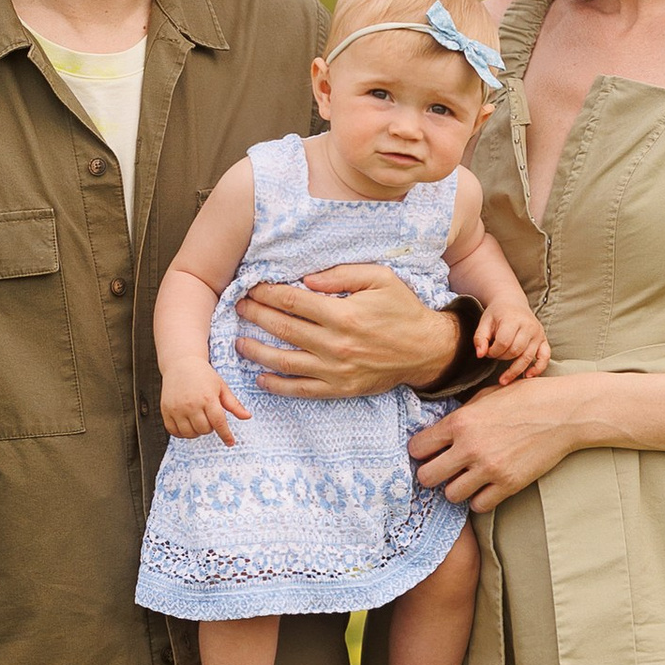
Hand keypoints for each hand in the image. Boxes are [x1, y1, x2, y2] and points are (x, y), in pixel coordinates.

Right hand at [162, 361, 248, 441]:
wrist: (181, 364)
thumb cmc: (203, 375)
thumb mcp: (221, 387)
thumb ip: (234, 404)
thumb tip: (247, 416)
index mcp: (208, 398)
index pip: (219, 423)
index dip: (226, 435)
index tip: (230, 442)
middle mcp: (191, 404)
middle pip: (204, 430)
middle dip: (210, 428)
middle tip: (209, 417)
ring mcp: (177, 408)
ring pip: (190, 433)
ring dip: (197, 432)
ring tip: (198, 420)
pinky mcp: (166, 410)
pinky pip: (174, 432)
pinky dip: (182, 433)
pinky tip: (187, 424)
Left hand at [236, 264, 458, 400]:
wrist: (427, 350)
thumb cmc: (403, 309)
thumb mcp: (380, 278)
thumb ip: (341, 275)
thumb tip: (305, 279)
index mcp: (343, 314)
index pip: (292, 301)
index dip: (267, 293)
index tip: (252, 287)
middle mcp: (335, 344)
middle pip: (283, 328)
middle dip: (255, 315)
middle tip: (238, 306)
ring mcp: (336, 370)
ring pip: (285, 361)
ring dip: (257, 351)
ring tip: (239, 341)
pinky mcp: (340, 388)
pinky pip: (301, 390)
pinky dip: (278, 386)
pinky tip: (260, 377)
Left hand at [409, 372, 596, 508]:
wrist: (563, 412)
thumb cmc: (525, 399)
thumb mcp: (486, 396)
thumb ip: (461, 415)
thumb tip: (440, 430)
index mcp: (460, 421)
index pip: (417, 447)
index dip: (420, 451)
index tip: (428, 452)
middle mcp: (470, 447)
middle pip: (426, 477)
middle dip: (431, 474)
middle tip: (443, 470)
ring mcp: (490, 468)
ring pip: (451, 495)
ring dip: (456, 488)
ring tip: (467, 478)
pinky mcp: (509, 484)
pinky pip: (479, 505)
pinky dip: (479, 499)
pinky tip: (485, 486)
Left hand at [480, 304, 550, 383]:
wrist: (512, 303)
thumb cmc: (497, 314)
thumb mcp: (484, 322)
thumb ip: (480, 338)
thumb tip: (480, 355)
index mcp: (513, 319)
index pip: (503, 342)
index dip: (493, 351)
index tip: (487, 351)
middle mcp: (528, 326)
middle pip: (515, 351)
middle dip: (502, 358)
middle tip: (495, 355)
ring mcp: (538, 334)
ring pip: (527, 357)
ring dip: (514, 370)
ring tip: (504, 379)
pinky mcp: (543, 340)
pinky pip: (545, 357)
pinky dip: (538, 368)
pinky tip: (528, 376)